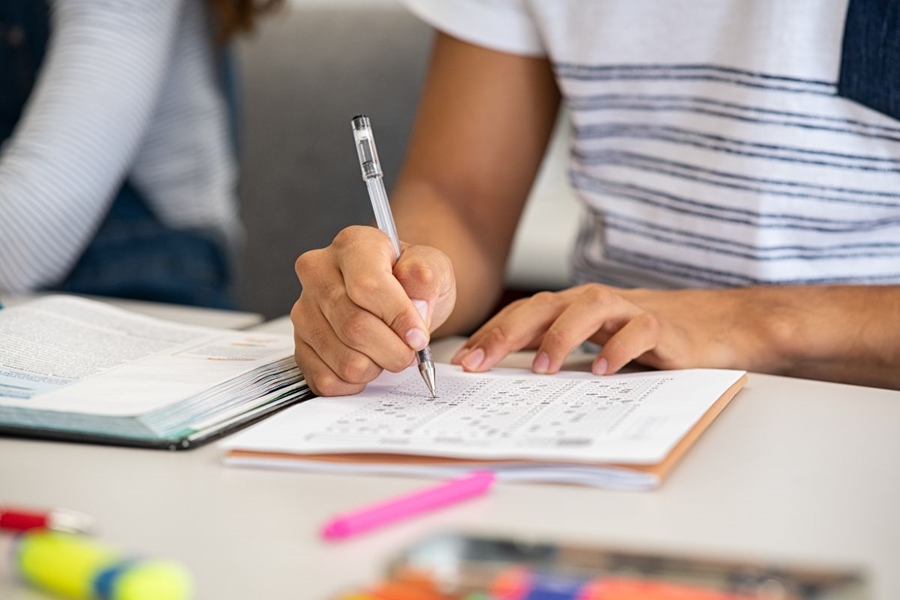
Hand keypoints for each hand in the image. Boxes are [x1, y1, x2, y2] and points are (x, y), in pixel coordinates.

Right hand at [292, 226, 455, 395]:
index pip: (367, 286)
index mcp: (352, 245)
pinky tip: (367, 362)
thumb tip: (415, 305)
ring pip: (344, 359)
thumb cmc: (411, 282)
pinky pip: (327, 379)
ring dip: (377, 367)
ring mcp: (304, 310)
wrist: (397, 298)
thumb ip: (427, 279)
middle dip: (393, 350)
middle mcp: (318, 273)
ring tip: (386, 351)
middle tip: (410, 350)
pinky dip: (356, 382)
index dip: (398, 317)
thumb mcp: (433, 269)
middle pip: (354, 327)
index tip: (418, 337)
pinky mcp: (300, 345)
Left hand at [451, 284, 774, 375]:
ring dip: (561, 336)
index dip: (491, 334)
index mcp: (574, 308)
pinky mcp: (664, 327)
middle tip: (479, 363)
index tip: (461, 362)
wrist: (716, 325)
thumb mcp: (595, 345)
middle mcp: (596, 303)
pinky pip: (640, 331)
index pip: (524, 315)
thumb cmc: (647, 339)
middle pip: (544, 306)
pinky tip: (603, 370)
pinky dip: (619, 348)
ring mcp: (630, 310)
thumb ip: (560, 354)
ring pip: (589, 308)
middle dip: (507, 333)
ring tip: (541, 369)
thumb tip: (508, 380)